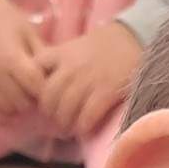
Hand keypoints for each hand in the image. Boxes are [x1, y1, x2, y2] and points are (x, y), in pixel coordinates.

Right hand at [0, 0, 44, 122]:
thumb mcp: (28, 32)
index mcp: (11, 58)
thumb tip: (57, 79)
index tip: (47, 85)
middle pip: (22, 102)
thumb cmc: (5, 19)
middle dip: (31, 99)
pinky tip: (6, 105)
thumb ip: (42, 56)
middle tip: (33, 90)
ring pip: (5, 110)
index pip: (35, 87)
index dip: (45, 89)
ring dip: (16, 107)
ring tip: (20, 95)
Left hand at [38, 22, 141, 139]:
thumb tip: (41, 85)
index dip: (34, 89)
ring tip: (69, 129)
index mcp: (61, 53)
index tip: (41, 99)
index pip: (35, 70)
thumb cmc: (103, 46)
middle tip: (56, 121)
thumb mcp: (75, 47)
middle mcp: (71, 67)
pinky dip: (83, 127)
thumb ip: (58, 62)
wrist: (134, 38)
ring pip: (65, 110)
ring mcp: (88, 79)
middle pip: (48, 97)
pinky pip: (87, 116)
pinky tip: (84, 129)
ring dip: (66, 124)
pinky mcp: (106, 92)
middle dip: (50, 113)